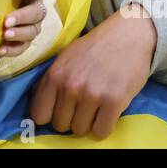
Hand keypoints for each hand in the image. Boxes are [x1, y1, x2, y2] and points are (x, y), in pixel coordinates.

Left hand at [0, 0, 45, 57]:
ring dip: (18, 33)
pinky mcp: (23, 43)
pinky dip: (12, 49)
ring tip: (5, 35)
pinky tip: (1, 49)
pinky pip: (21, 48)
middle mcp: (34, 11)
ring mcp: (31, 28)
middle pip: (36, 12)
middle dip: (22, 16)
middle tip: (7, 21)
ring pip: (31, 31)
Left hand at [30, 2, 156, 138]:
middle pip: (60, 125)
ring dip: (87, 123)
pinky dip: (103, 127)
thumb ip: (51, 80)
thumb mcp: (64, 58)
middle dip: (70, 119)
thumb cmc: (95, 47)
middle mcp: (70, 86)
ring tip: (95, 107)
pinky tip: (106, 114)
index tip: (59, 111)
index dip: (49, 116)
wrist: (127, 36)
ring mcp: (92, 95)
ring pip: (80, 130)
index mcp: (54, 75)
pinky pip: (101, 132)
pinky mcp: (113, 102)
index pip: (39, 114)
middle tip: (81, 107)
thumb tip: (39, 104)